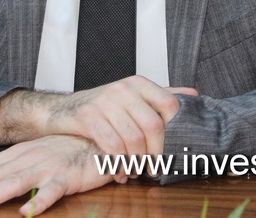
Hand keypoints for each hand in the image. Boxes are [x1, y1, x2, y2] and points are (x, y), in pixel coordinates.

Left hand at [0, 135, 113, 214]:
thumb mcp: (31, 156)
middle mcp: (27, 157)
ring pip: (16, 181)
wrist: (100, 139)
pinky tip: (27, 212)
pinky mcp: (67, 176)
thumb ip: (7, 168)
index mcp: (16, 154)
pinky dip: (39, 201)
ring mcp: (47, 166)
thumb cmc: (65, 150)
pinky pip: (52, 190)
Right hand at [41, 77, 196, 159]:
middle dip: (156, 153)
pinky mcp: (88, 115)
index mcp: (139, 83)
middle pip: (153, 125)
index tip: (170, 150)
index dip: (174, 131)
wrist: (62, 110)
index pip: (169, 104)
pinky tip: (119, 172)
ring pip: (133, 138)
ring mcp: (105, 101)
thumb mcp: (133, 97)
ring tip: (135, 172)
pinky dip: (118, 164)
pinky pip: (112, 145)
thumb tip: (194, 95)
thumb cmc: (103, 107)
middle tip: (154, 169)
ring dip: (136, 162)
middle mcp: (123, 88)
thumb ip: (162, 96)